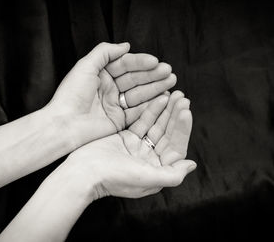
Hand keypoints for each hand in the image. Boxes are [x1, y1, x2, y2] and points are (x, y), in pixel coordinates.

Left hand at [42, 42, 175, 148]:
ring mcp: (115, 105)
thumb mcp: (85, 66)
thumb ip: (105, 52)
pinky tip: (163, 99)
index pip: (125, 65)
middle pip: (135, 79)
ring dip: (155, 88)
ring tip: (171, 83)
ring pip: (139, 94)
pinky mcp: (118, 121)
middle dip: (153, 76)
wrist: (63, 124)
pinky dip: (150, 106)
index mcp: (101, 74)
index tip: (156, 62)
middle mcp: (109, 89)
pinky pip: (137, 112)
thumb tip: (126, 45)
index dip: (141, 63)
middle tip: (169, 73)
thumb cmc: (71, 94)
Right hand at [65, 91, 194, 199]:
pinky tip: (159, 98)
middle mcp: (150, 159)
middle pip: (167, 134)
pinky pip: (142, 121)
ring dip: (165, 110)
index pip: (176, 147)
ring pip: (156, 126)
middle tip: (182, 97)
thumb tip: (191, 164)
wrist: (82, 173)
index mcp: (157, 171)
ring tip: (174, 94)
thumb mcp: (146, 178)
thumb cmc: (113, 178)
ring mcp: (138, 148)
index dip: (182, 129)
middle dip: (175, 116)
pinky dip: (150, 110)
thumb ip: (172, 174)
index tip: (185, 111)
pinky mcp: (126, 138)